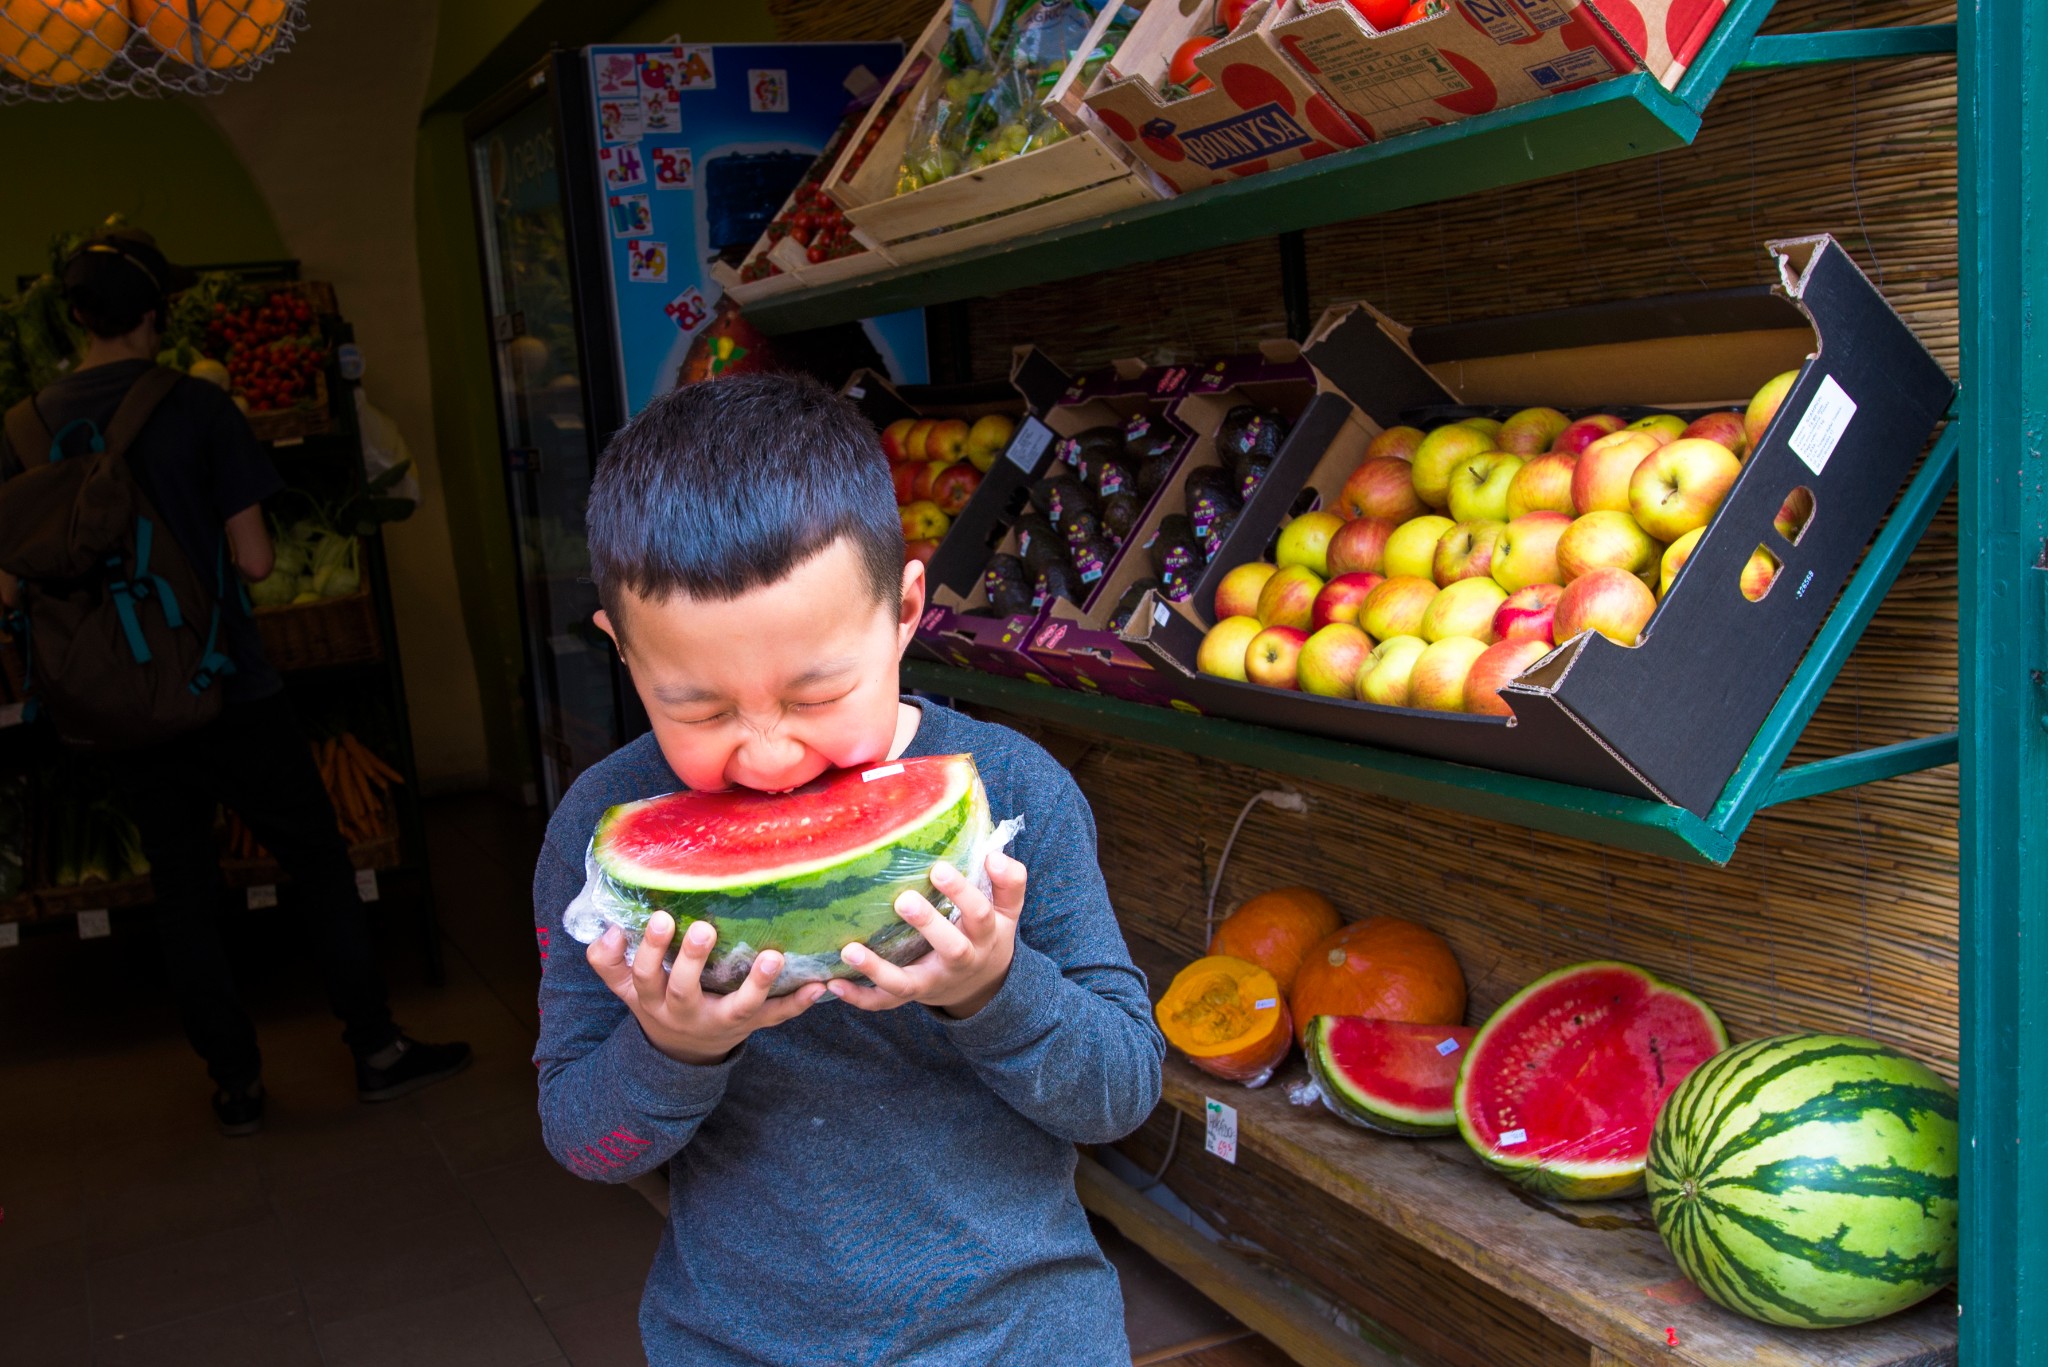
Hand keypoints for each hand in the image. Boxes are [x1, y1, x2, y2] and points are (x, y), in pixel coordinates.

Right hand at [587, 914, 824, 1064]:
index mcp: (653, 1000)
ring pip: (738, 1007)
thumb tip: (610, 929)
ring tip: (772, 957)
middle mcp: (685, 1013)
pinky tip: (817, 987)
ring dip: (757, 984)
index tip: (661, 917)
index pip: (645, 976)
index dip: (651, 950)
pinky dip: (797, 1004)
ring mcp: (720, 1021)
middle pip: (685, 990)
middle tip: (705, 928)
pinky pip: (774, 1018)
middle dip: (694, 960)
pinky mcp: (750, 1025)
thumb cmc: (656, 1001)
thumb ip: (608, 961)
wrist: (683, 1052)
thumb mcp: (625, 988)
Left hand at [830, 850, 1026, 1018]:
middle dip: (928, 925)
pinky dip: (858, 996)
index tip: (939, 868)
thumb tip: (995, 855)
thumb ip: (1008, 881)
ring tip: (850, 949)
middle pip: (951, 948)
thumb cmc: (988, 933)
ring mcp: (933, 982)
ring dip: (878, 969)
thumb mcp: (1007, 910)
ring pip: (907, 983)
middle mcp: (961, 962)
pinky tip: (833, 983)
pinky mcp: (911, 995)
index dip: (962, 894)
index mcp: (984, 936)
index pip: (980, 914)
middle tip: (903, 899)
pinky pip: (884, 1002)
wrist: (982, 984)